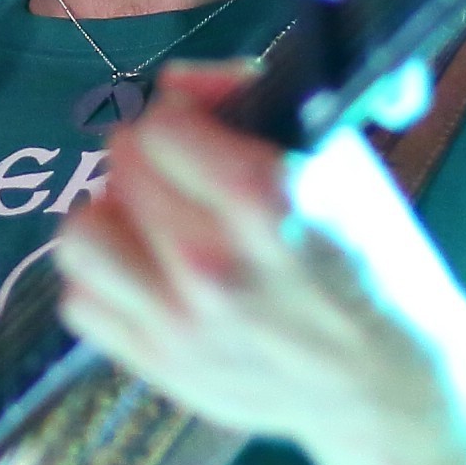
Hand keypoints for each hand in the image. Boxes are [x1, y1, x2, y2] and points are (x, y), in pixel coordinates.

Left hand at [54, 62, 465, 457]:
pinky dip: (106, 282)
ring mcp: (178, 322)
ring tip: (150, 223)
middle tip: (182, 170)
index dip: (182, 113)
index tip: (202, 125)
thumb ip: (249, 108)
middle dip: (152, 155)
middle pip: (122, 167)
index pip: (161, 123)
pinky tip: (147, 275)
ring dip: (112, 217)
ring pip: (82, 235)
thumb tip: (173, 84)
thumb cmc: (369, 260)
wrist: (385, 380)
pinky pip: (81, 301)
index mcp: (265, 202)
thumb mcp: (338, 163)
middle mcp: (211, 264)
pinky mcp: (158, 365)